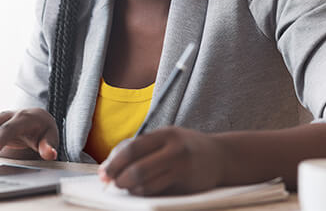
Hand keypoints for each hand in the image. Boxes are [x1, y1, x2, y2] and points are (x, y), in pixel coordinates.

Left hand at [98, 126, 221, 195]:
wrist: (221, 156)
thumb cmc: (187, 147)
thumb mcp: (167, 139)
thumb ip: (143, 148)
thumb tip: (111, 164)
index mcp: (165, 133)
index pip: (132, 148)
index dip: (114, 162)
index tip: (104, 172)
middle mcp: (174, 148)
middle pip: (137, 168)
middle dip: (119, 178)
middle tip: (112, 183)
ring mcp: (182, 167)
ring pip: (146, 183)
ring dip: (130, 188)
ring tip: (125, 186)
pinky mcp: (186, 183)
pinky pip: (158, 191)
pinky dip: (144, 192)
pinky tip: (140, 190)